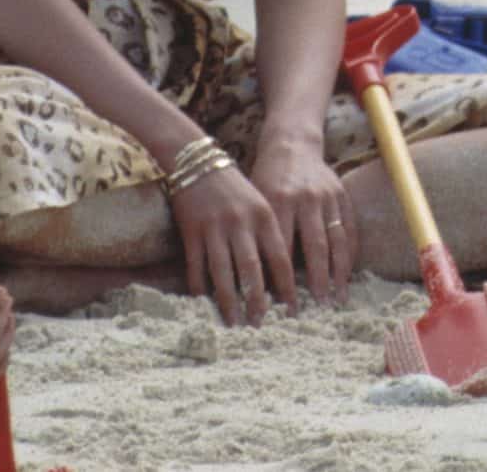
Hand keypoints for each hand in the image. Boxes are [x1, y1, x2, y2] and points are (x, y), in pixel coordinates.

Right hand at [168, 154, 291, 327]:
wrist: (198, 162)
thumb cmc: (235, 188)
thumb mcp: (260, 204)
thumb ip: (270, 234)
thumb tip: (283, 275)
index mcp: (265, 215)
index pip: (280, 257)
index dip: (287, 286)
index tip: (294, 309)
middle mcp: (241, 223)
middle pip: (252, 269)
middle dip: (258, 300)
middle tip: (263, 325)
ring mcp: (215, 228)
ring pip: (223, 272)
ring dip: (229, 301)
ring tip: (235, 323)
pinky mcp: (191, 232)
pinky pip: (196, 266)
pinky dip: (200, 288)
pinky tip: (205, 305)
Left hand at [251, 139, 354, 312]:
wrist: (291, 145)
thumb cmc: (266, 180)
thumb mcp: (256, 203)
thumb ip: (259, 236)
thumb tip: (255, 281)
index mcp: (278, 201)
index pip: (282, 248)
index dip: (283, 279)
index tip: (284, 305)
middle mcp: (305, 199)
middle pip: (314, 247)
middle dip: (316, 281)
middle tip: (317, 308)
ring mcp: (327, 196)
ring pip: (336, 240)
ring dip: (338, 272)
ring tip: (337, 298)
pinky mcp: (342, 194)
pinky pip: (350, 229)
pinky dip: (349, 254)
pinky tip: (347, 275)